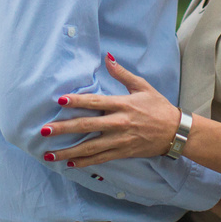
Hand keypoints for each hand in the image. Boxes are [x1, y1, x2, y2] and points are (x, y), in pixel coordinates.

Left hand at [41, 54, 179, 168]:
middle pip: (87, 126)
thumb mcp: (142, 86)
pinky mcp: (123, 152)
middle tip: (45, 130)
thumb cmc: (158, 107)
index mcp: (122, 104)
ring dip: (68, 151)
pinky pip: (100, 158)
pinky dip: (85, 162)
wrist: (175, 132)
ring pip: (90, 147)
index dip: (77, 101)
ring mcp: (120, 140)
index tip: (59, 101)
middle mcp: (119, 123)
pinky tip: (69, 163)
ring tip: (49, 154)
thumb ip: (122, 74)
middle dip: (64, 129)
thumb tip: (107, 58)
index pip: (95, 102)